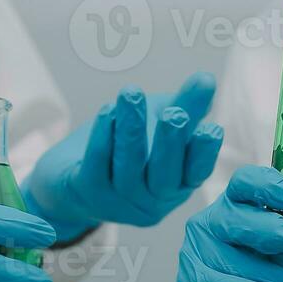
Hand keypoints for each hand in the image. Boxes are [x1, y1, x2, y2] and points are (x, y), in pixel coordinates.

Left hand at [23, 73, 224, 242]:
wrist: (70, 178)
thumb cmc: (123, 148)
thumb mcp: (157, 123)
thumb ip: (184, 106)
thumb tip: (206, 80)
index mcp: (176, 185)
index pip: (195, 173)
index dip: (204, 153)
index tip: (211, 128)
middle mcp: (151, 200)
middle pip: (164, 176)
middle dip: (170, 143)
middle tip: (174, 114)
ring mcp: (119, 201)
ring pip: (129, 168)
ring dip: (132, 129)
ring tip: (132, 93)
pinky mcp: (88, 193)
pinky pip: (97, 164)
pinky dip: (103, 136)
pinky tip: (107, 110)